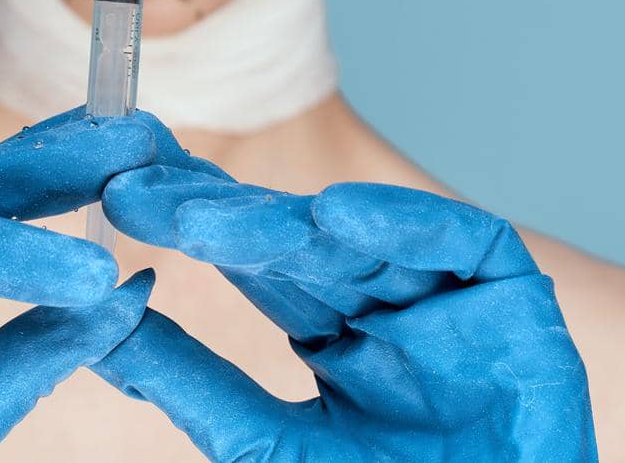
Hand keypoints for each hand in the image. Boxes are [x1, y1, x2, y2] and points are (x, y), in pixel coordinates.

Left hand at [94, 151, 597, 460]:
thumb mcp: (271, 450)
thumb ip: (198, 387)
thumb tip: (104, 327)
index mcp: (334, 336)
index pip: (254, 260)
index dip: (191, 221)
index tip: (118, 196)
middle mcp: (388, 305)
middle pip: (298, 237)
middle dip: (217, 212)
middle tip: (136, 189)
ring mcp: (450, 300)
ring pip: (364, 236)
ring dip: (284, 223)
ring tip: (205, 223)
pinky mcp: (520, 303)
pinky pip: (466, 243)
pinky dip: (409, 224)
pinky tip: (338, 215)